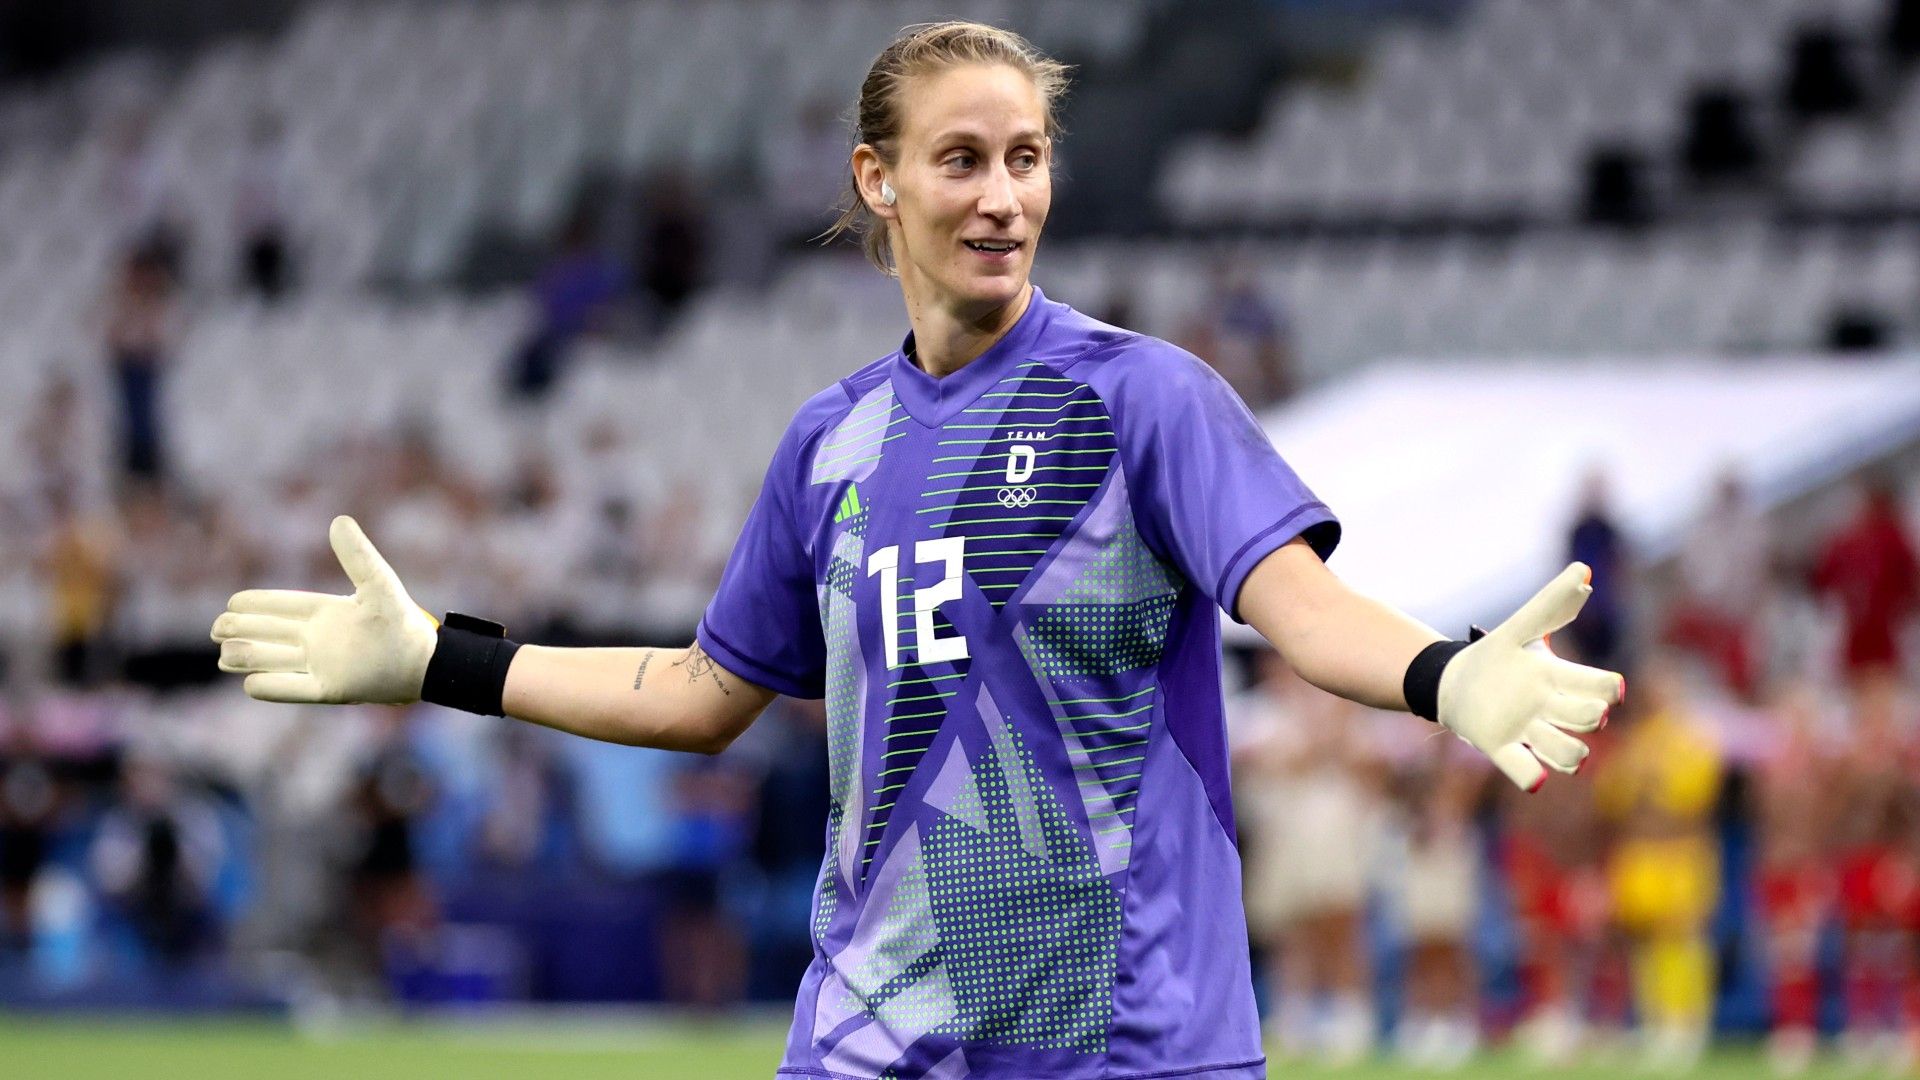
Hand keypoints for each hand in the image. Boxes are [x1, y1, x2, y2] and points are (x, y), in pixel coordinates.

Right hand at [210, 515, 438, 704]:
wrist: (425, 660)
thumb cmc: (403, 621)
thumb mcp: (378, 584)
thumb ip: (357, 555)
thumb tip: (338, 520)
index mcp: (326, 614)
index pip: (281, 607)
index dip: (256, 604)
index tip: (231, 603)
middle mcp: (319, 639)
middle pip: (270, 633)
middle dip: (243, 630)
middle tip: (218, 627)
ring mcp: (322, 665)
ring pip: (274, 660)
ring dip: (249, 656)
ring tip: (223, 654)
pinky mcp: (330, 689)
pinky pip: (294, 689)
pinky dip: (272, 686)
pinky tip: (249, 683)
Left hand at [1437, 562, 1624, 791]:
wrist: (1453, 679)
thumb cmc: (1497, 656)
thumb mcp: (1520, 628)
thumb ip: (1551, 603)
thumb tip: (1583, 572)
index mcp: (1562, 679)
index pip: (1603, 688)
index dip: (1610, 689)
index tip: (1609, 687)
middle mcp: (1552, 710)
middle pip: (1589, 720)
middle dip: (1589, 716)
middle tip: (1583, 710)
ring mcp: (1529, 731)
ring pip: (1568, 754)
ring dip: (1568, 752)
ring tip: (1547, 736)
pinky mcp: (1501, 748)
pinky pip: (1524, 771)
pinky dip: (1531, 775)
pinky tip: (1535, 776)